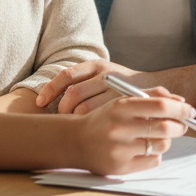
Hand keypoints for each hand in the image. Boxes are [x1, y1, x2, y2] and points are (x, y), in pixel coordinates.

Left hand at [34, 59, 157, 114]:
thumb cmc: (121, 87)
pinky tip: (88, 130)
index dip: (50, 89)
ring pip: (84, 109)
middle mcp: (106, 74)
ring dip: (74, 120)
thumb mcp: (102, 75)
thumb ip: (81, 82)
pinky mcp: (124, 104)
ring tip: (74, 126)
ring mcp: (117, 90)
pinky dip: (88, 125)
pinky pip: (98, 118)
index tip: (40, 103)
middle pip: (73, 95)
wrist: (155, 91)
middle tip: (62, 119)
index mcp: (97, 65)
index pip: (67, 75)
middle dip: (63, 110)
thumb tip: (45, 100)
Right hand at [70, 91, 192, 175]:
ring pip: (162, 146)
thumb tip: (181, 100)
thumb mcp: (123, 101)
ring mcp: (119, 149)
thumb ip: (151, 96)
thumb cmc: (105, 119)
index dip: (180, 109)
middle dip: (180, 126)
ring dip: (167, 141)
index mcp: (121, 107)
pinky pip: (152, 161)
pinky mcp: (120, 167)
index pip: (161, 106)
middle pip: (165, 128)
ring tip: (158, 138)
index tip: (190, 111)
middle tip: (181, 126)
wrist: (75, 141)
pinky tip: (145, 150)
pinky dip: (155, 155)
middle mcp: (119, 128)